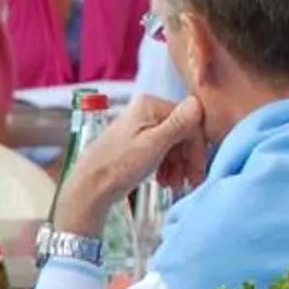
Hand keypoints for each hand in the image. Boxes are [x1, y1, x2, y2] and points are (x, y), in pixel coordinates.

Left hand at [53, 94, 204, 234]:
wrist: (90, 187)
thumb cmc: (118, 166)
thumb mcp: (154, 145)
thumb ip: (179, 124)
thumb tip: (198, 101)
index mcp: (150, 105)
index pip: (189, 121)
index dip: (196, 147)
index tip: (198, 170)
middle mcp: (146, 111)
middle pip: (182, 133)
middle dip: (188, 159)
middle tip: (190, 181)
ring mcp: (141, 126)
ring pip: (174, 144)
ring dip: (179, 165)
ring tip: (174, 185)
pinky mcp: (137, 142)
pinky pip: (162, 150)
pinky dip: (167, 166)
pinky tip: (164, 180)